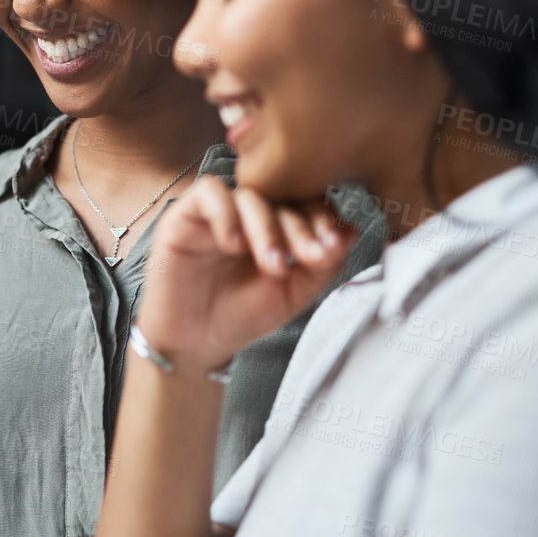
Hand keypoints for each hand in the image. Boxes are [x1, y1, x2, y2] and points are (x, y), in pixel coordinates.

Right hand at [136, 180, 355, 372]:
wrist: (197, 343)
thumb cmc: (243, 316)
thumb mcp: (294, 294)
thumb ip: (323, 265)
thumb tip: (351, 230)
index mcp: (280, 225)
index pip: (308, 202)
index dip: (324, 219)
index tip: (333, 247)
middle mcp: (251, 212)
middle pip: (283, 195)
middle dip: (301, 228)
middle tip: (308, 258)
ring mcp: (220, 211)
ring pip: (250, 194)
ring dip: (267, 228)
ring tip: (272, 265)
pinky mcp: (186, 214)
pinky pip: (210, 192)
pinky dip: (226, 215)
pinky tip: (234, 246)